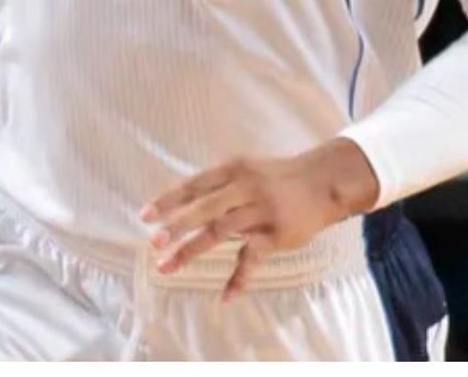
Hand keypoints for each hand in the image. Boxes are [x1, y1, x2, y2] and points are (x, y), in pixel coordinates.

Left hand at [140, 140, 379, 300]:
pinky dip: (238, 280)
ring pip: (220, 232)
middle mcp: (244, 188)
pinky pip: (252, 260)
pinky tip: (224, 297)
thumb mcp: (246, 170)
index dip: (169, 200)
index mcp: (233, 170)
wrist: (323, 182)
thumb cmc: (276, 177)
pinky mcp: (276, 235)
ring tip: (167, 267)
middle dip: (176, 225)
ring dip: (191, 251)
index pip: (194, 184)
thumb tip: (179, 203)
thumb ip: (217, 185)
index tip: (145, 216)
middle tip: (153, 241)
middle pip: (204, 208)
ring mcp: (260, 212)